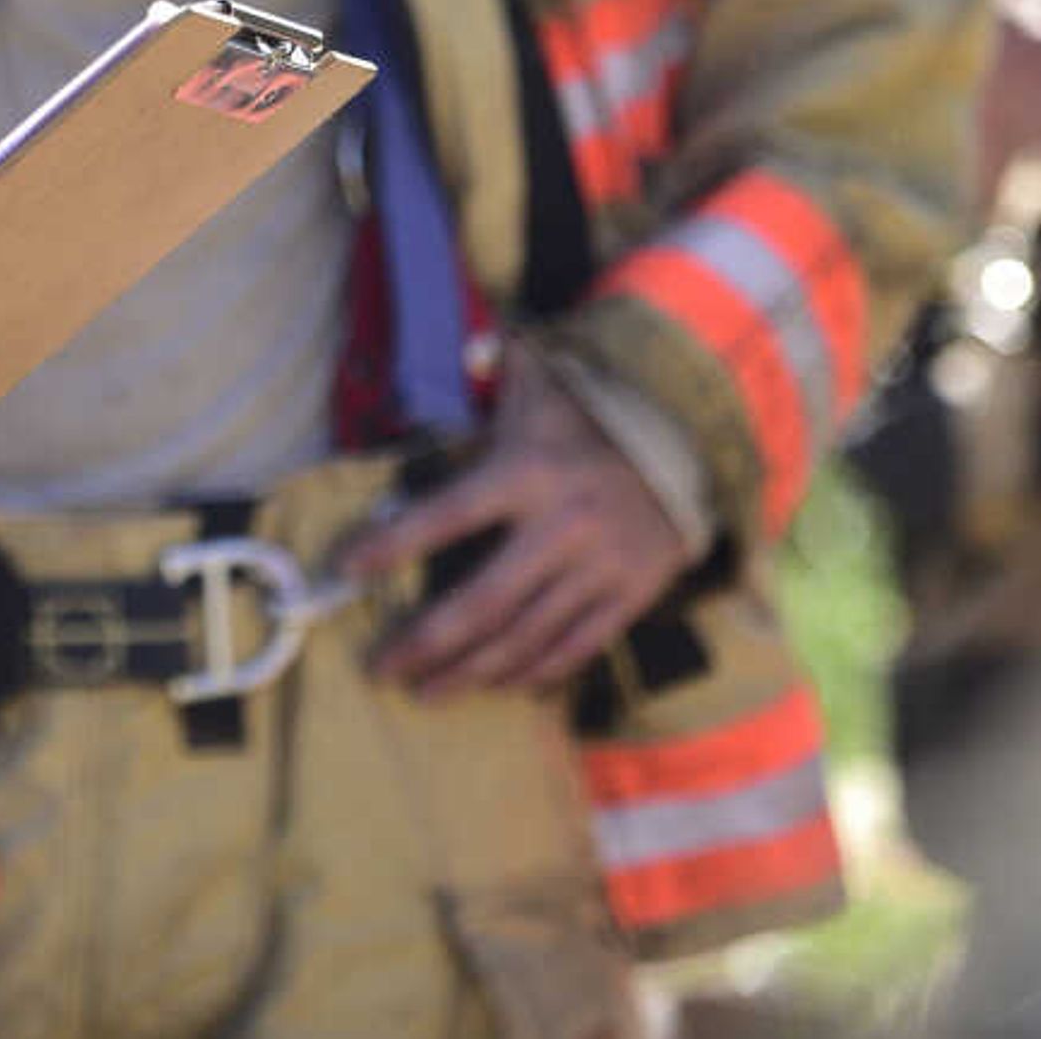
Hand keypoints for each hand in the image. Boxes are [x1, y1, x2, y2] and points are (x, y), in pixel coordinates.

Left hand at [343, 345, 695, 697]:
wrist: (696, 444)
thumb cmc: (596, 415)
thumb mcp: (546, 383)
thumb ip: (500, 366)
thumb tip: (469, 349)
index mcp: (528, 472)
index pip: (447, 514)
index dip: (393, 544)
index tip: (344, 569)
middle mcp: (562, 526)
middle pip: (483, 601)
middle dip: (426, 641)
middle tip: (382, 669)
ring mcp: (600, 566)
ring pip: (526, 636)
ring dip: (472, 670)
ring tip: (427, 691)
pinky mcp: (631, 594)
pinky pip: (577, 646)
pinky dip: (537, 673)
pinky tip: (500, 685)